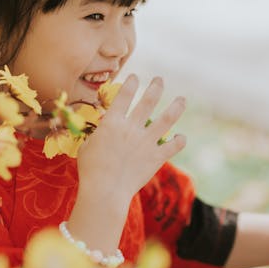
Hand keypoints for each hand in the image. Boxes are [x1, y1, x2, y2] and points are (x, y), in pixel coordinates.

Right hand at [77, 75, 186, 212]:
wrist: (105, 190)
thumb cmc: (90, 169)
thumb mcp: (86, 146)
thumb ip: (98, 135)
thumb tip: (103, 131)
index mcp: (112, 123)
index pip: (124, 96)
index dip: (131, 83)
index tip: (136, 77)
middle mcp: (132, 128)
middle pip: (148, 101)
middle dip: (156, 87)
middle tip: (160, 80)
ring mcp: (146, 142)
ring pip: (166, 119)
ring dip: (176, 107)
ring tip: (182, 99)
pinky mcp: (156, 157)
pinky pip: (173, 146)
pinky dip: (179, 140)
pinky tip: (181, 137)